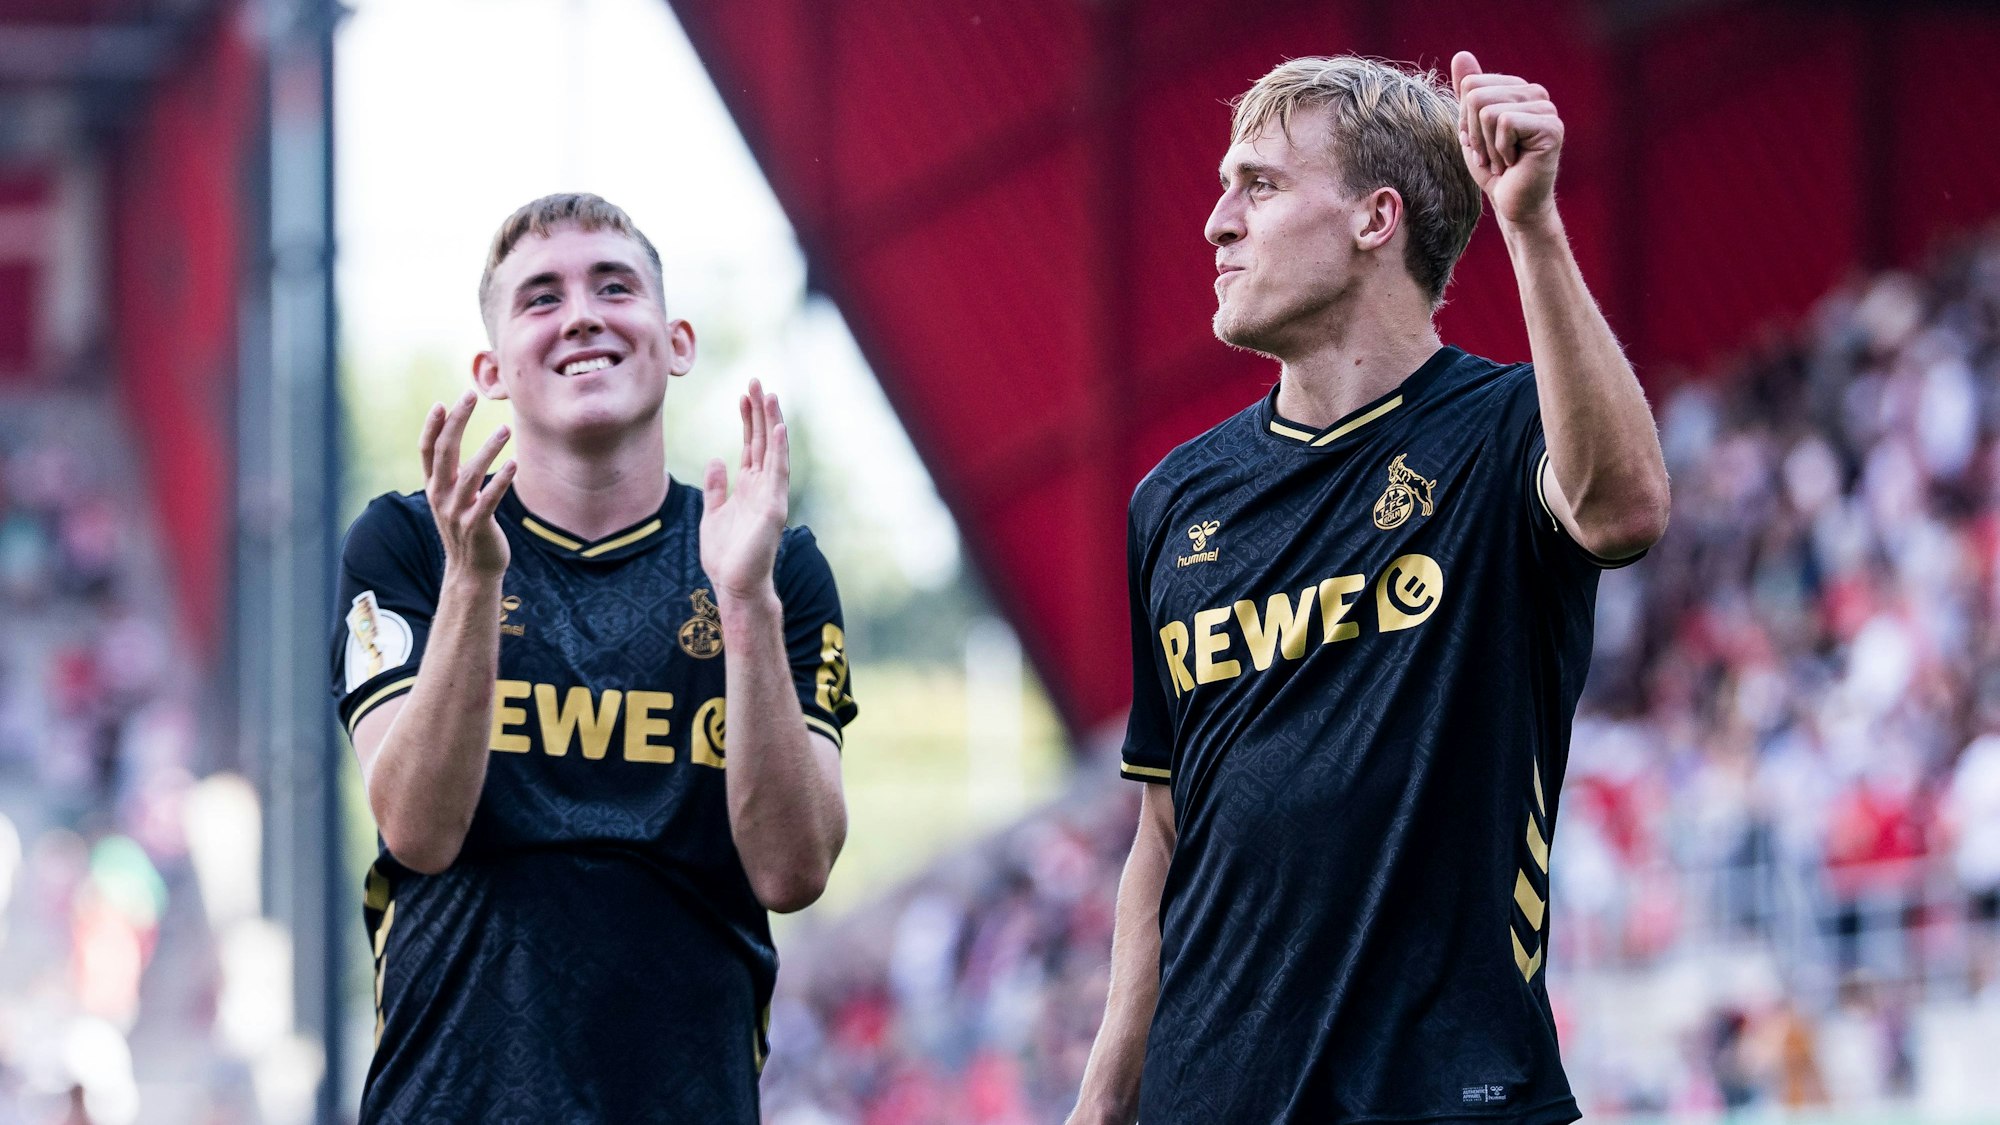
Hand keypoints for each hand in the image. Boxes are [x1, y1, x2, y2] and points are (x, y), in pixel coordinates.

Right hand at [419, 390, 515, 578]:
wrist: (472, 572)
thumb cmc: (467, 528)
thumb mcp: (453, 499)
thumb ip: (452, 473)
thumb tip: (454, 442)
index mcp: (434, 487)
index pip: (427, 450)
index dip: (432, 426)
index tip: (442, 402)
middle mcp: (440, 496)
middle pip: (445, 451)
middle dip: (456, 421)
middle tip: (470, 396)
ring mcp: (456, 512)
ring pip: (470, 473)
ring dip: (487, 449)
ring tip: (505, 428)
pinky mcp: (476, 526)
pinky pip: (489, 499)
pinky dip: (502, 480)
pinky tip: (515, 463)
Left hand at [700, 379, 788, 602]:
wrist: (735, 586)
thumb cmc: (726, 556)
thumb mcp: (712, 514)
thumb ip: (716, 487)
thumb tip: (715, 460)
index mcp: (749, 486)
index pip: (750, 444)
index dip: (747, 418)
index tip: (744, 393)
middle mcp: (763, 486)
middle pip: (762, 441)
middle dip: (760, 411)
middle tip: (757, 380)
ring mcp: (770, 496)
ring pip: (772, 451)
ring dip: (772, 423)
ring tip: (770, 395)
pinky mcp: (772, 509)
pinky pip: (777, 474)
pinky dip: (778, 451)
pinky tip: (777, 429)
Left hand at [1451, 51, 1561, 226]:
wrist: (1515, 205)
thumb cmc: (1495, 170)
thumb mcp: (1472, 128)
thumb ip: (1467, 93)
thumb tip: (1461, 55)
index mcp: (1518, 90)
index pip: (1471, 84)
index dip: (1466, 120)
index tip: (1482, 143)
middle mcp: (1536, 93)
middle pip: (1476, 95)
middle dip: (1474, 133)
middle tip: (1492, 156)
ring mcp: (1547, 108)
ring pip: (1488, 110)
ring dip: (1488, 145)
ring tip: (1504, 160)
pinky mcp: (1551, 126)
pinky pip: (1505, 123)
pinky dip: (1500, 150)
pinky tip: (1515, 163)